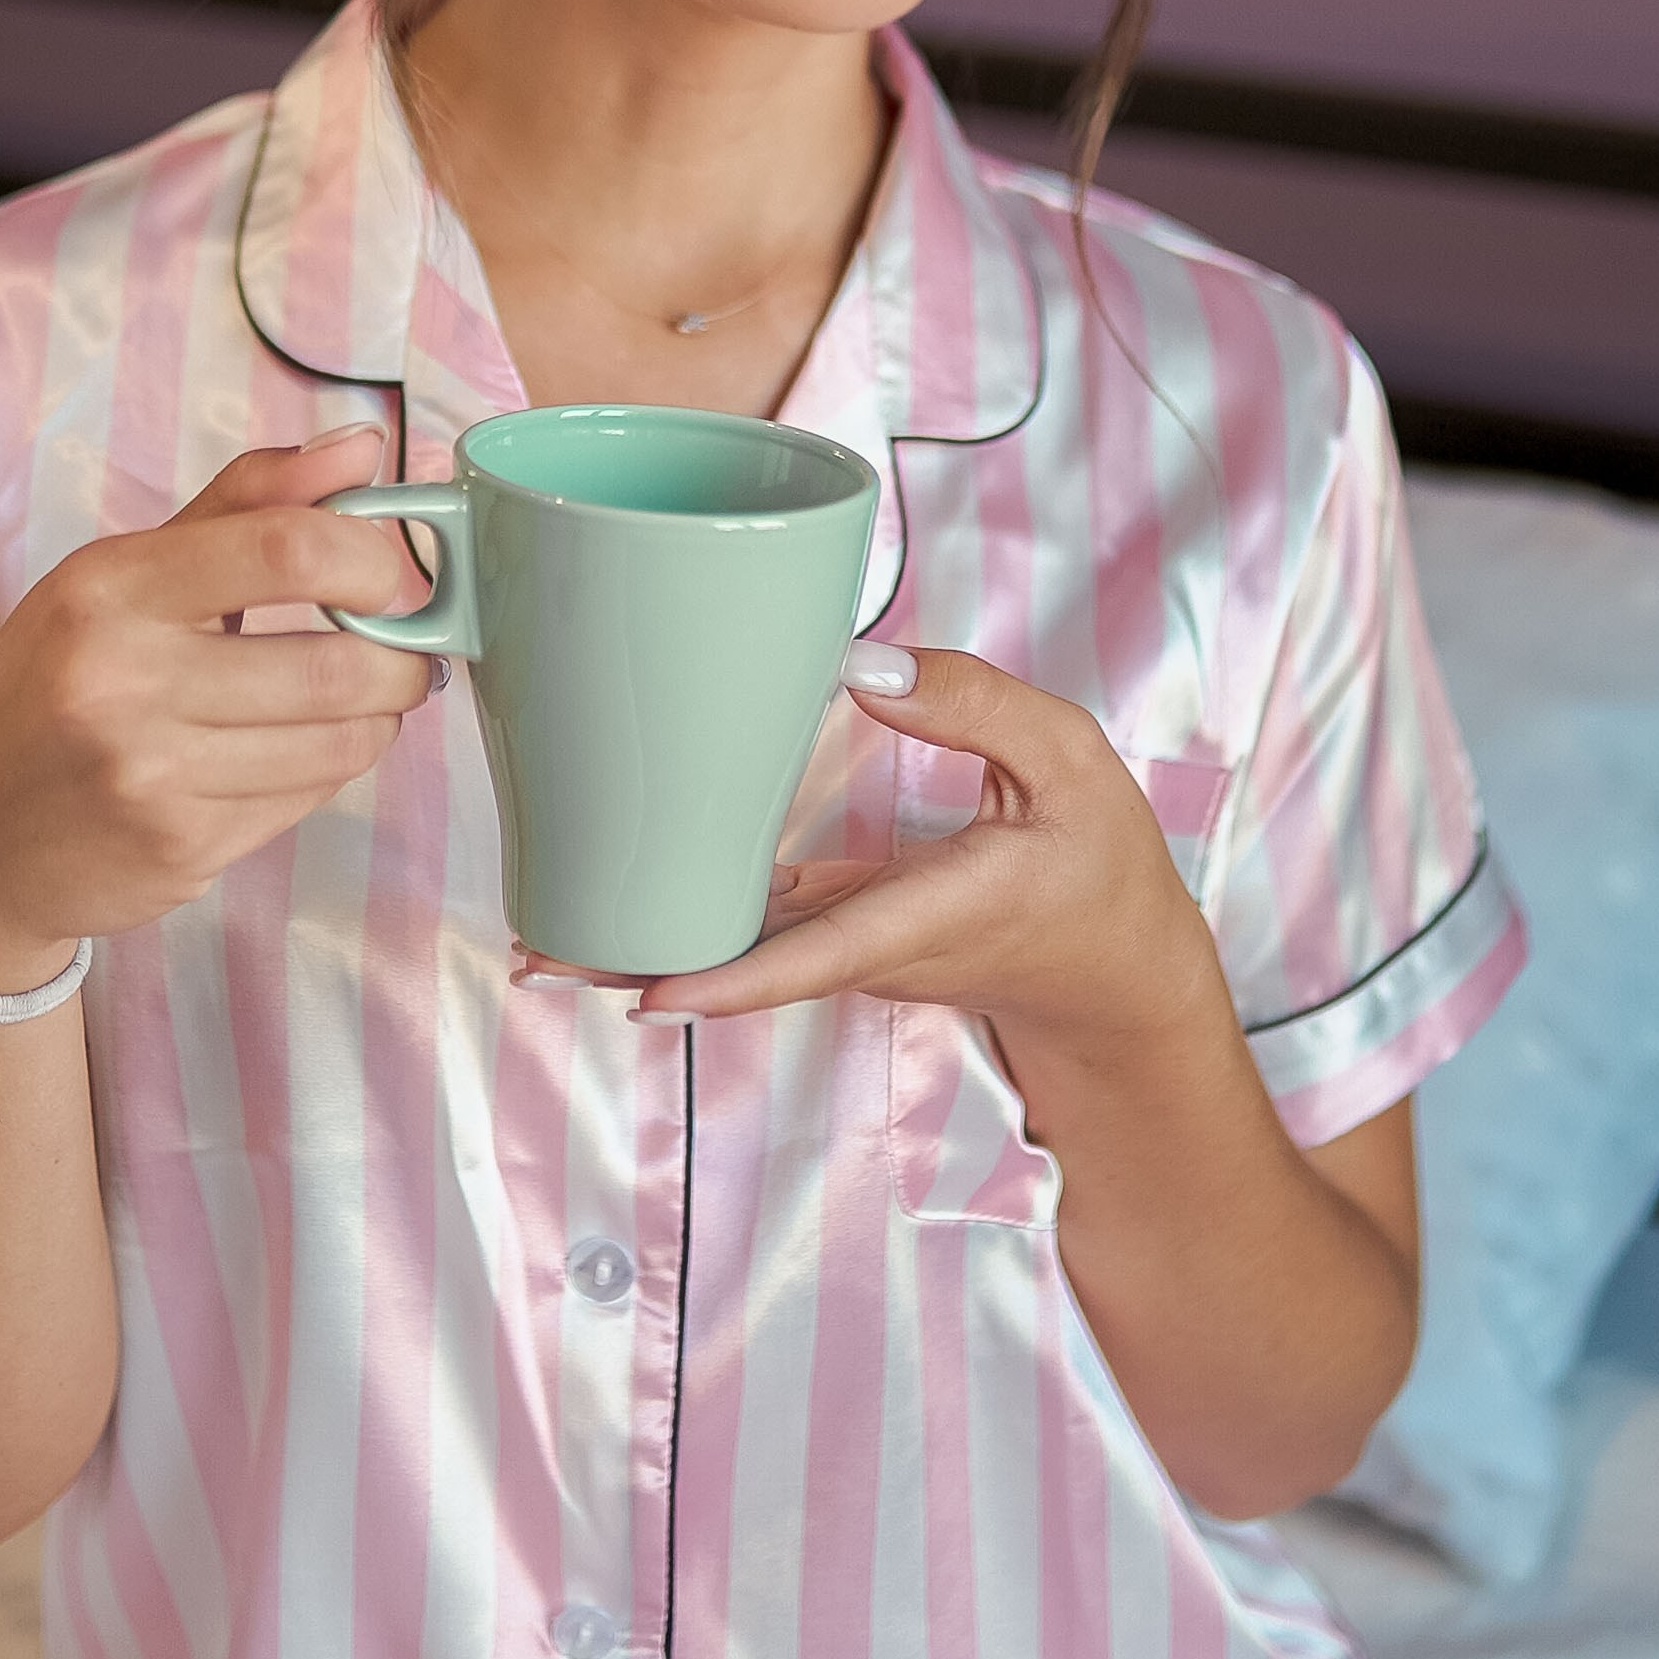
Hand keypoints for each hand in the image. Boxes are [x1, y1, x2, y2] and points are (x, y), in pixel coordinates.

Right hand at [0, 426, 430, 990]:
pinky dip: (328, 768)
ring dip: (377, 716)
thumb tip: (363, 448)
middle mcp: (122, 682)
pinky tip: (295, 750)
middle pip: (336, 662)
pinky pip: (309, 798)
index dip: (375, 559)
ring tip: (362, 697)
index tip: (399, 572)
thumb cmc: (46, 692)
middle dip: (405, 655)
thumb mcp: (113, 579)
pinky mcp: (181, 849)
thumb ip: (244, 506)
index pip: (286, 549)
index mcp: (105, 590)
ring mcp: (151, 777)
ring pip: (340, 741)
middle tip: (410, 647)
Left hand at [516, 644, 1223, 1054]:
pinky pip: (761, 936)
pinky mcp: (850, 935)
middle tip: (539, 954)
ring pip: (741, 957)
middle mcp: (881, 946)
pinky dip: (692, 926)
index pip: (822, 953)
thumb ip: (977, 707)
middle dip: (642, 964)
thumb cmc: (1101, 869)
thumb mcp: (1072, 764)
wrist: (1119, 982)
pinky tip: (626, 904)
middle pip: (746, 966)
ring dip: (646, 952)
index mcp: (937, 912)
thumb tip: (864, 667)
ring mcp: (858, 950)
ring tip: (542, 938)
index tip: (651, 992)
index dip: (733, 976)